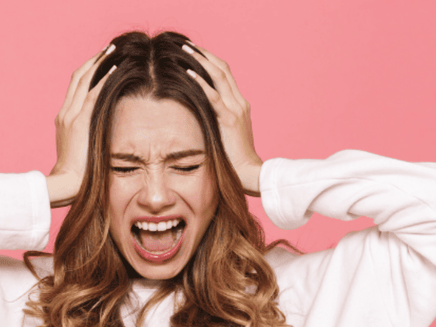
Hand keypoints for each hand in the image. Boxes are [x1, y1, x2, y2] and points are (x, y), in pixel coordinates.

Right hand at [46, 44, 116, 206]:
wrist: (65, 183)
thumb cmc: (77, 175)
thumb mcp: (81, 151)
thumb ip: (88, 139)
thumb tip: (103, 138)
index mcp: (64, 119)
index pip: (75, 88)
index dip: (87, 72)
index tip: (101, 62)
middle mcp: (65, 113)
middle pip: (77, 78)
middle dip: (93, 61)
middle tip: (107, 48)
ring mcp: (70, 116)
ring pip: (83, 80)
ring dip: (98, 63)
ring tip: (112, 50)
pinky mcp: (79, 121)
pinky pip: (93, 93)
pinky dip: (103, 78)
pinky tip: (114, 66)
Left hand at [183, 42, 262, 196]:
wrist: (249, 172)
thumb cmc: (234, 159)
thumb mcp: (226, 134)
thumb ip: (217, 122)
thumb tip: (198, 117)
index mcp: (240, 105)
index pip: (226, 76)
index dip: (212, 62)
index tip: (196, 53)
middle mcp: (240, 103)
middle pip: (223, 70)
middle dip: (205, 55)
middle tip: (188, 45)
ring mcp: (236, 110)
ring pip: (219, 76)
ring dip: (201, 61)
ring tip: (186, 50)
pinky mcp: (229, 120)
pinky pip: (213, 96)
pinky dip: (200, 82)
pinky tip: (188, 72)